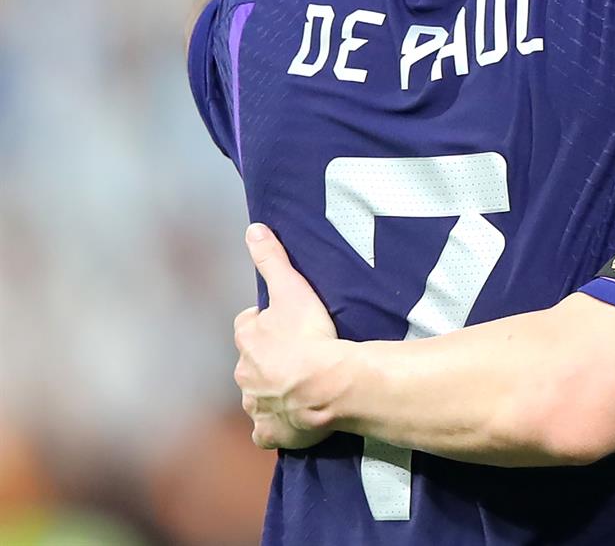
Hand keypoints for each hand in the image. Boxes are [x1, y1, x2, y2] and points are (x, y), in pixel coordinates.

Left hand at [233, 224, 348, 450]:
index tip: (281, 323)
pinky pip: (266, 430)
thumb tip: (253, 228)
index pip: (247, 326)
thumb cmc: (309, 336)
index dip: (262, 324)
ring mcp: (256, 404)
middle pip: (251, 362)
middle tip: (295, 355)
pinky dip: (274, 426)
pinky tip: (290, 420)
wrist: (325, 385)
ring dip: (271, 391)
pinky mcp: (269, 432)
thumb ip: (272, 259)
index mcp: (247, 340)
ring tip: (299, 385)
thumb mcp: (292, 289)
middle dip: (266, 359)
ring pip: (257, 395)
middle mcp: (244, 374)